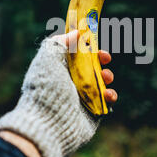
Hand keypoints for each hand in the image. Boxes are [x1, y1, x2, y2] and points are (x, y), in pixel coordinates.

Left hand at [0, 30, 115, 156]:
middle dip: (101, 61)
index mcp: (58, 71)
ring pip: (101, 84)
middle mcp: (69, 85)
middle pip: (90, 68)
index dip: (86, 48)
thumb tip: (76, 32)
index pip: (75, 56)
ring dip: (107, 77)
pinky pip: (106, 102)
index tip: (95, 44)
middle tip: (106, 58)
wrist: (48, 125)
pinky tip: (108, 94)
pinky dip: (110, 96)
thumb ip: (60, 42)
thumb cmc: (45, 89)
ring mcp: (81, 100)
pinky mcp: (92, 114)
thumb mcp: (48, 59)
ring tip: (106, 78)